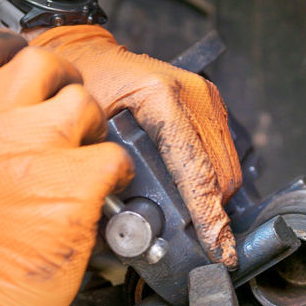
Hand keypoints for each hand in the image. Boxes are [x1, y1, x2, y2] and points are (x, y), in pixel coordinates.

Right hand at [0, 29, 133, 305]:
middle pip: (43, 63)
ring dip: (92, 130)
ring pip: (85, 104)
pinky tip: (99, 192)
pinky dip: (115, 173)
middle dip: (63, 87)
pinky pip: (113, 156)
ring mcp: (35, 151)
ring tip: (80, 162)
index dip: (10, 49)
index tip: (24, 65)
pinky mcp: (74, 185)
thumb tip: (7, 95)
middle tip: (67, 119)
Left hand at [27, 25, 241, 267]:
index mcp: (161, 97)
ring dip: (211, 200)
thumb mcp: (84, 134)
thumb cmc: (79, 90)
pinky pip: (223, 157)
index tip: (219, 250)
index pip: (196, 171)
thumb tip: (125, 232)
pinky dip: (210, 182)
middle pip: (218, 176)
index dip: (208, 217)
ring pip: (227, 171)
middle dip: (208, 214)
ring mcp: (206, 98)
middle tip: (189, 241)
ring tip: (188, 220)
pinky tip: (189, 194)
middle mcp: (192, 94)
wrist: (86, 55)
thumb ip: (106, 179)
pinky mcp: (211, 105)